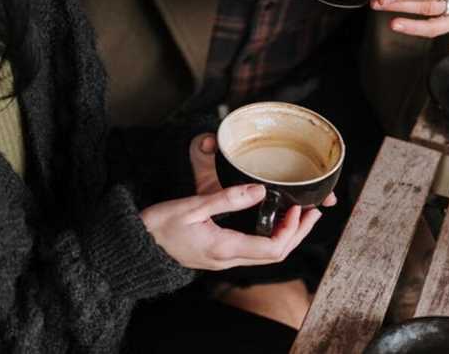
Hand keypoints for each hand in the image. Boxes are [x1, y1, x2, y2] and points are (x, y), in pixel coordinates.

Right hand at [140, 133, 335, 270]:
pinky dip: (271, 236)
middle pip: (277, 254)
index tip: (299, 209)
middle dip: (298, 233)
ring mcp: (224, 260)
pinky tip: (274, 220)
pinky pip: (255, 251)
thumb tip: (259, 190)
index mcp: (224, 248)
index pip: (273, 249)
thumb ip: (227, 198)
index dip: (292, 231)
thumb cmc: (158, 226)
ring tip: (300, 214)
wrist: (134, 246)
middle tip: (314, 212)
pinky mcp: (220, 255)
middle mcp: (228, 259)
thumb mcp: (192, 206)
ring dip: (287, 235)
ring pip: (267, 254)